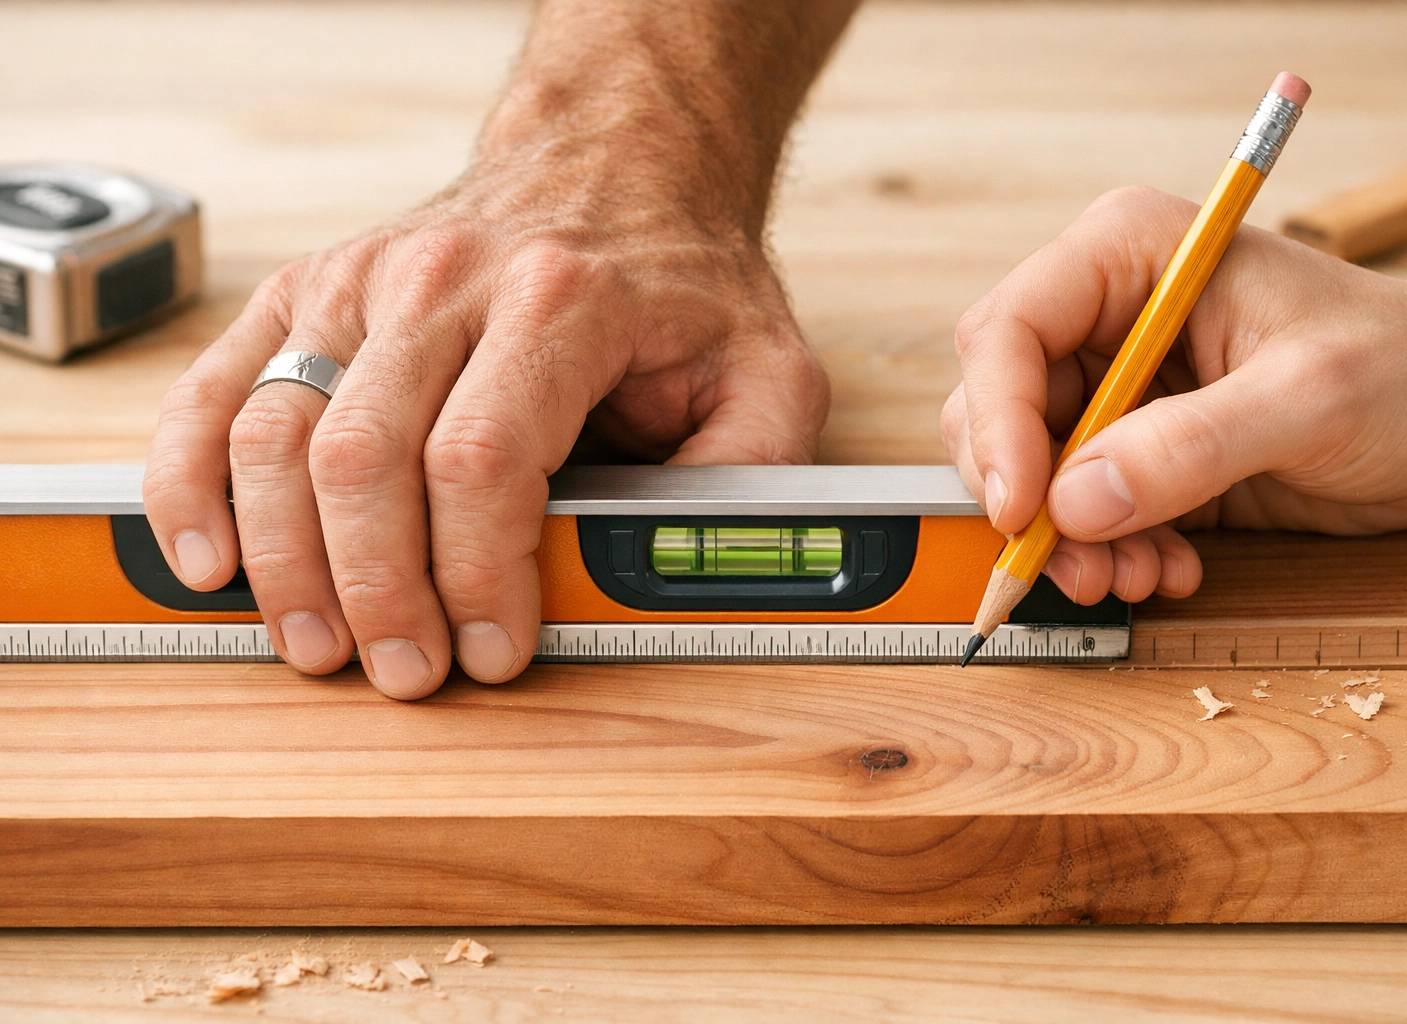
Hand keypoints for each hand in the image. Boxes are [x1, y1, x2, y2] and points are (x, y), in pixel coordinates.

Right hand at [141, 0, 859, 698]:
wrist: (614, 166)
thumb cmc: (679, 280)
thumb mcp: (768, 368)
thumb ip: (750, 470)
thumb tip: (701, 569)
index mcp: (559, 300)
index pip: (485, 458)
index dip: (477, 575)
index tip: (496, 649)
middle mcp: (443, 282)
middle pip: (367, 459)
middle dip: (380, 591)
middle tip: (406, 670)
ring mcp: (360, 283)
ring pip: (277, 435)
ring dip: (288, 561)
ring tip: (322, 645)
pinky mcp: (307, 294)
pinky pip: (214, 392)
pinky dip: (195, 484)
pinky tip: (213, 559)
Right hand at [943, 185, 1406, 604]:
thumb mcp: (1307, 399)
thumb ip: (1189, 447)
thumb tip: (1076, 500)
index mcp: (1132, 258)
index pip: (1008, 332)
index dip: (997, 422)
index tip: (1023, 507)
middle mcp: (1108, 316)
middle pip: (998, 407)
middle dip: (1028, 496)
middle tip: (1077, 562)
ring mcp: (1119, 385)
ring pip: (1030, 469)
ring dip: (1068, 539)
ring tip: (1138, 575)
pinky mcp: (1138, 447)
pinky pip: (1079, 508)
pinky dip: (1109, 550)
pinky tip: (1169, 565)